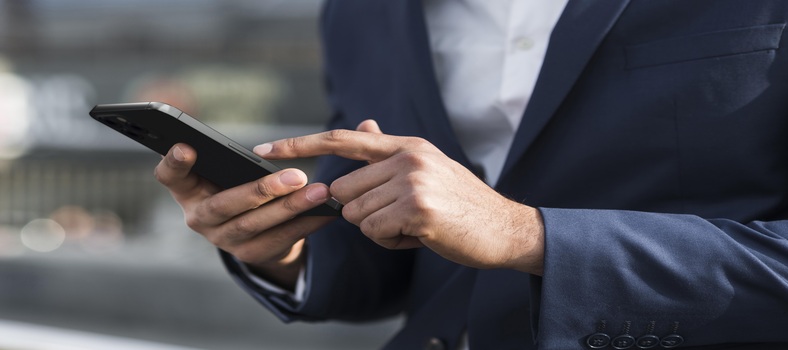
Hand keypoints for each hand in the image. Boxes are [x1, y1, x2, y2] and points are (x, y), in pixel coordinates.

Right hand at [154, 143, 335, 287]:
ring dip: (290, 208)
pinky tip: (325, 211)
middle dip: (261, 191)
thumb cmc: (240, 185)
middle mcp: (199, 218)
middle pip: (224, 205)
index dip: (173, 163)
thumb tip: (265, 147)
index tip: (186, 146)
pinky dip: (305, 224)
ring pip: (255, 225)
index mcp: (187, 190)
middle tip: (296, 175)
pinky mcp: (250, 254)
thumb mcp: (229, 171)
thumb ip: (231, 157)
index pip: (169, 176)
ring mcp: (223, 240)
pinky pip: (280, 239)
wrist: (256, 230)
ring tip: (319, 191)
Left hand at [253, 120, 543, 275]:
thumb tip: (365, 128)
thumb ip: (390, 152)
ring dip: (380, 229)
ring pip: (357, 215)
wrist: (505, 229)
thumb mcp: (427, 169)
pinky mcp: (416, 209)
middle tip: (400, 216)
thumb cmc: (461, 204)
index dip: (300, 144)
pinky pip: (374, 232)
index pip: (344, 139)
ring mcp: (412, 182)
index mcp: (407, 145)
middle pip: (344, 189)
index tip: (264, 150)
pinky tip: (420, 236)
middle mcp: (407, 157)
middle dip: (363, 211)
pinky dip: (392, 242)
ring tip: (414, 225)